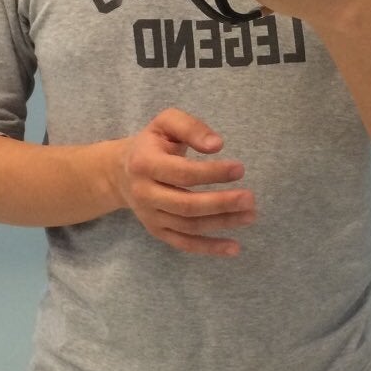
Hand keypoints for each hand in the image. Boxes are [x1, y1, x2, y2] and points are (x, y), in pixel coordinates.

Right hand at [114, 107, 255, 257]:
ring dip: (222, 223)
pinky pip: (184, 244)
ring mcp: (150, 216)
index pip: (182, 173)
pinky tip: (234, 247)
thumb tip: (217, 145)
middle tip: (250, 198)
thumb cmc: (152, 142)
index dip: (212, 173)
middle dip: (221, 203)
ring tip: (250, 215)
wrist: (120, 171)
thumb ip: (191, 127)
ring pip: (189, 226)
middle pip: (186, 205)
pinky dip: (209, 248)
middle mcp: (144, 193)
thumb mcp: (166, 123)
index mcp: (145, 163)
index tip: (240, 169)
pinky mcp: (157, 231)